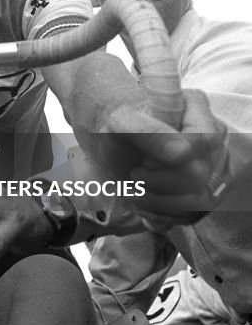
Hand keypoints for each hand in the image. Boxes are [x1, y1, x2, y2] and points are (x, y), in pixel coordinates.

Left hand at [97, 89, 228, 221]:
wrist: (112, 147)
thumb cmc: (117, 128)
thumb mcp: (121, 123)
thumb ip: (148, 132)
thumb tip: (183, 153)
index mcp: (195, 108)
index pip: (203, 141)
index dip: (171, 158)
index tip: (144, 159)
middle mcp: (212, 137)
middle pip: (200, 175)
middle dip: (159, 182)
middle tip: (135, 173)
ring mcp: (212, 165)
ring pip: (199, 200)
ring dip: (158, 201)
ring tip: (137, 189)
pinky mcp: (205, 191)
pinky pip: (192, 215)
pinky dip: (162, 214)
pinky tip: (146, 201)